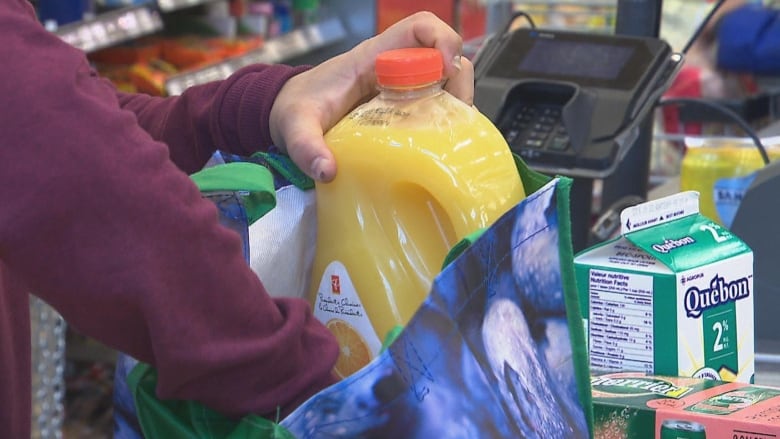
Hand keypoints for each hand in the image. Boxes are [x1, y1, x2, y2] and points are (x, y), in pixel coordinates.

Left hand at [269, 11, 474, 181]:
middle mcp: (393, 67)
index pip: (420, 28)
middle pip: (445, 56)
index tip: (445, 70)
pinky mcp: (403, 109)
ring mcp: (402, 88)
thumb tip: (327, 170)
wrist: (287, 115)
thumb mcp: (296, 125)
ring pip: (446, 83)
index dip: (442, 41)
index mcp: (373, 56)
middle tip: (457, 116)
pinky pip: (435, 107)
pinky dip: (445, 122)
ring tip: (453, 134)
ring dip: (456, 105)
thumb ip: (306, 146)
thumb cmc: (296, 108)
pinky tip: (440, 144)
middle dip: (459, 82)